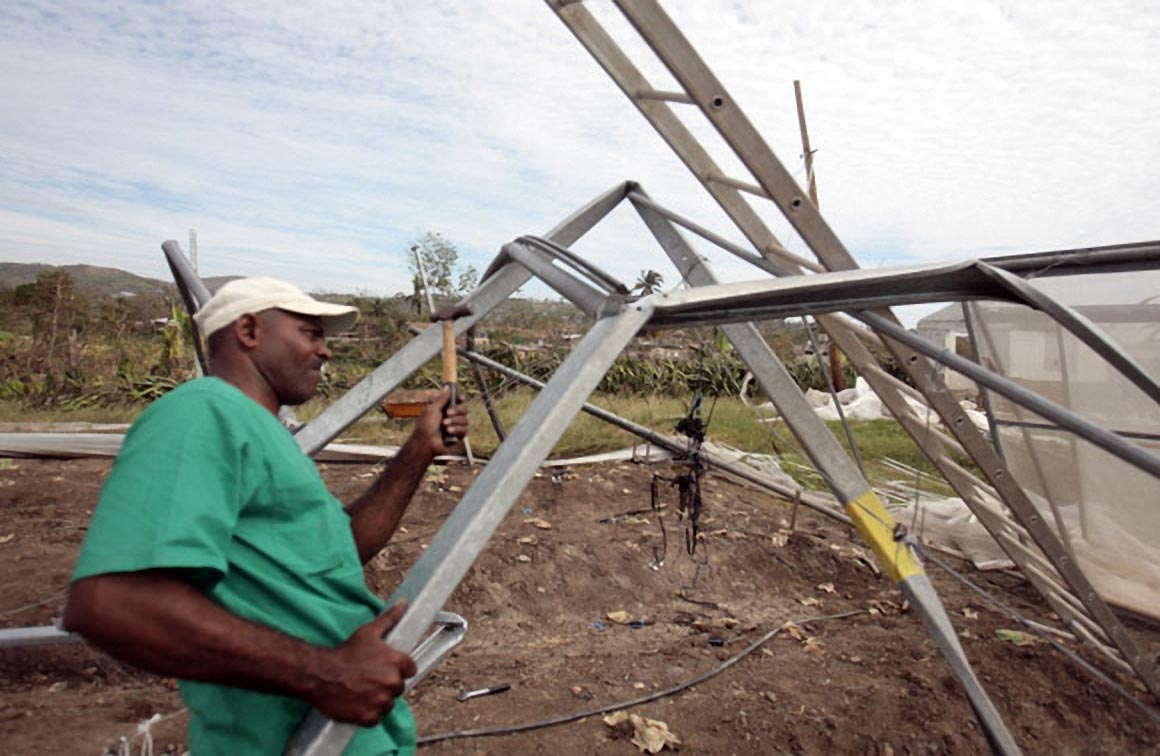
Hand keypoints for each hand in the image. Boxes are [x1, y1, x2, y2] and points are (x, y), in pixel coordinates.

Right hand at [307, 602, 417, 725]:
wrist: (320, 674)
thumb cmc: (345, 652)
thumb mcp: (369, 632)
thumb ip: (390, 618)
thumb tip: (404, 603)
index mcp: (397, 662)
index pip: (411, 669)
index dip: (399, 669)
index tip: (385, 668)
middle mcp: (392, 682)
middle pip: (399, 688)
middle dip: (387, 684)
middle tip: (369, 678)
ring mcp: (381, 701)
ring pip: (388, 704)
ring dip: (379, 700)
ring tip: (362, 690)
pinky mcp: (369, 717)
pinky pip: (376, 718)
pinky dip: (368, 713)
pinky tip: (358, 703)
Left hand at [414, 387, 468, 455]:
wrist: (425, 443)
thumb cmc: (425, 426)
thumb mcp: (432, 409)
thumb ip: (442, 398)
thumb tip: (447, 386)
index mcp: (444, 410)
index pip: (456, 402)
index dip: (460, 399)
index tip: (461, 398)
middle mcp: (451, 418)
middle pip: (464, 410)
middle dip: (457, 411)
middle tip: (448, 413)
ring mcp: (455, 427)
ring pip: (465, 420)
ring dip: (455, 421)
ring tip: (444, 426)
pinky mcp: (458, 437)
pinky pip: (465, 430)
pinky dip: (457, 429)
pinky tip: (449, 432)